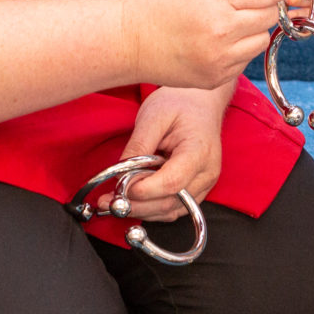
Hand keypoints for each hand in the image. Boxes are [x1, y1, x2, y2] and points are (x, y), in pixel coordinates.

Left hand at [110, 86, 228, 220]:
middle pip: (170, 202)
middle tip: (107, 201)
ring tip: (113, 202)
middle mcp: (206, 173)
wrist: (201, 101)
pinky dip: (150, 209)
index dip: (144, 190)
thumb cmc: (180, 103)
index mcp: (199, 151)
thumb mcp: (153, 116)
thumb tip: (121, 176)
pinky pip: (172, 208)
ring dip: (140, 211)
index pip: (173, 182)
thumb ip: (138, 146)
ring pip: (170, 211)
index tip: (119, 188)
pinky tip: (130, 200)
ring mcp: (204, 184)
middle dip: (137, 205)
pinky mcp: (196, 191)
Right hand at [119, 0, 303, 89]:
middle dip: (265, 6)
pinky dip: (238, 50)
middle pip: (269, 17)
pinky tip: (215, 42)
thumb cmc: (160, 6)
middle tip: (248, 1)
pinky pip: (244, 61)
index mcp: (217, 3)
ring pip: (261, 41)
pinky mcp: (216, 79)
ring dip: (253, 31)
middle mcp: (222, 34)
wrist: (128, 42)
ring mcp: (220, 60)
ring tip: (226, 23)